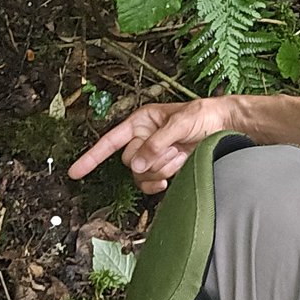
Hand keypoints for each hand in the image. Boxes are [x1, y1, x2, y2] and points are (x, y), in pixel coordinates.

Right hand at [67, 98, 233, 193]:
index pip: (110, 141)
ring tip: (180, 155)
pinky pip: (150, 184)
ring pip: (140, 175)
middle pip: (129, 161)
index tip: (74, 172)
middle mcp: (142, 139)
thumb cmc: (203, 116)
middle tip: (173, 149)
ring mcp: (153, 156)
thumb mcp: (181, 123)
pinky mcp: (164, 169)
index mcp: (141, 122)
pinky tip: (171, 177)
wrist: (225, 126)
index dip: (91, 157)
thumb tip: (136, 164)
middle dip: (150, 159)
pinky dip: (159, 183)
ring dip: (160, 169)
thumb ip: (157, 142)